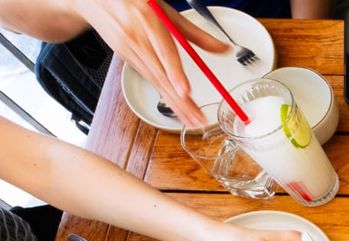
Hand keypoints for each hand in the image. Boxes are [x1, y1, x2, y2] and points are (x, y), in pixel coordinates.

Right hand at [73, 0, 227, 125]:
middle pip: (161, 74)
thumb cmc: (134, 0)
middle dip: (180, 101)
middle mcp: (135, 37)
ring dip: (174, 104)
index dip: (174, 73)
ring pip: (154, 80)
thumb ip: (195, 32)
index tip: (185, 91)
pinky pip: (147, 78)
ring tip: (191, 120)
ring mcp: (127, 49)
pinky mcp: (124, 58)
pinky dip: (162, 94)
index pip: (163, 50)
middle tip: (197, 120)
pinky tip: (175, 107)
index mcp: (147, 19)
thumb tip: (223, 49)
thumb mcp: (165, 8)